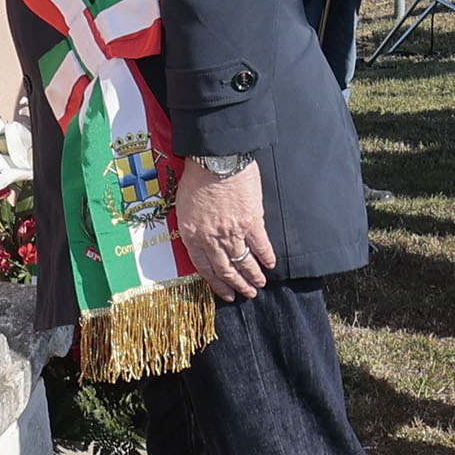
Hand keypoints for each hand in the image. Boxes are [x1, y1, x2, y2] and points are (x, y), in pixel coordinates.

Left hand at [174, 160, 275, 301]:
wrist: (216, 160)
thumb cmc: (196, 177)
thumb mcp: (183, 205)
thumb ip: (192, 226)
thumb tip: (201, 238)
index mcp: (192, 235)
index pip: (204, 267)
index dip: (216, 283)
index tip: (225, 293)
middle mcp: (212, 239)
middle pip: (226, 269)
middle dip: (237, 285)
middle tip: (246, 294)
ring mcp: (232, 232)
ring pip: (244, 262)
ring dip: (253, 277)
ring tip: (259, 284)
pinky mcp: (252, 222)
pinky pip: (261, 246)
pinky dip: (267, 258)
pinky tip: (270, 264)